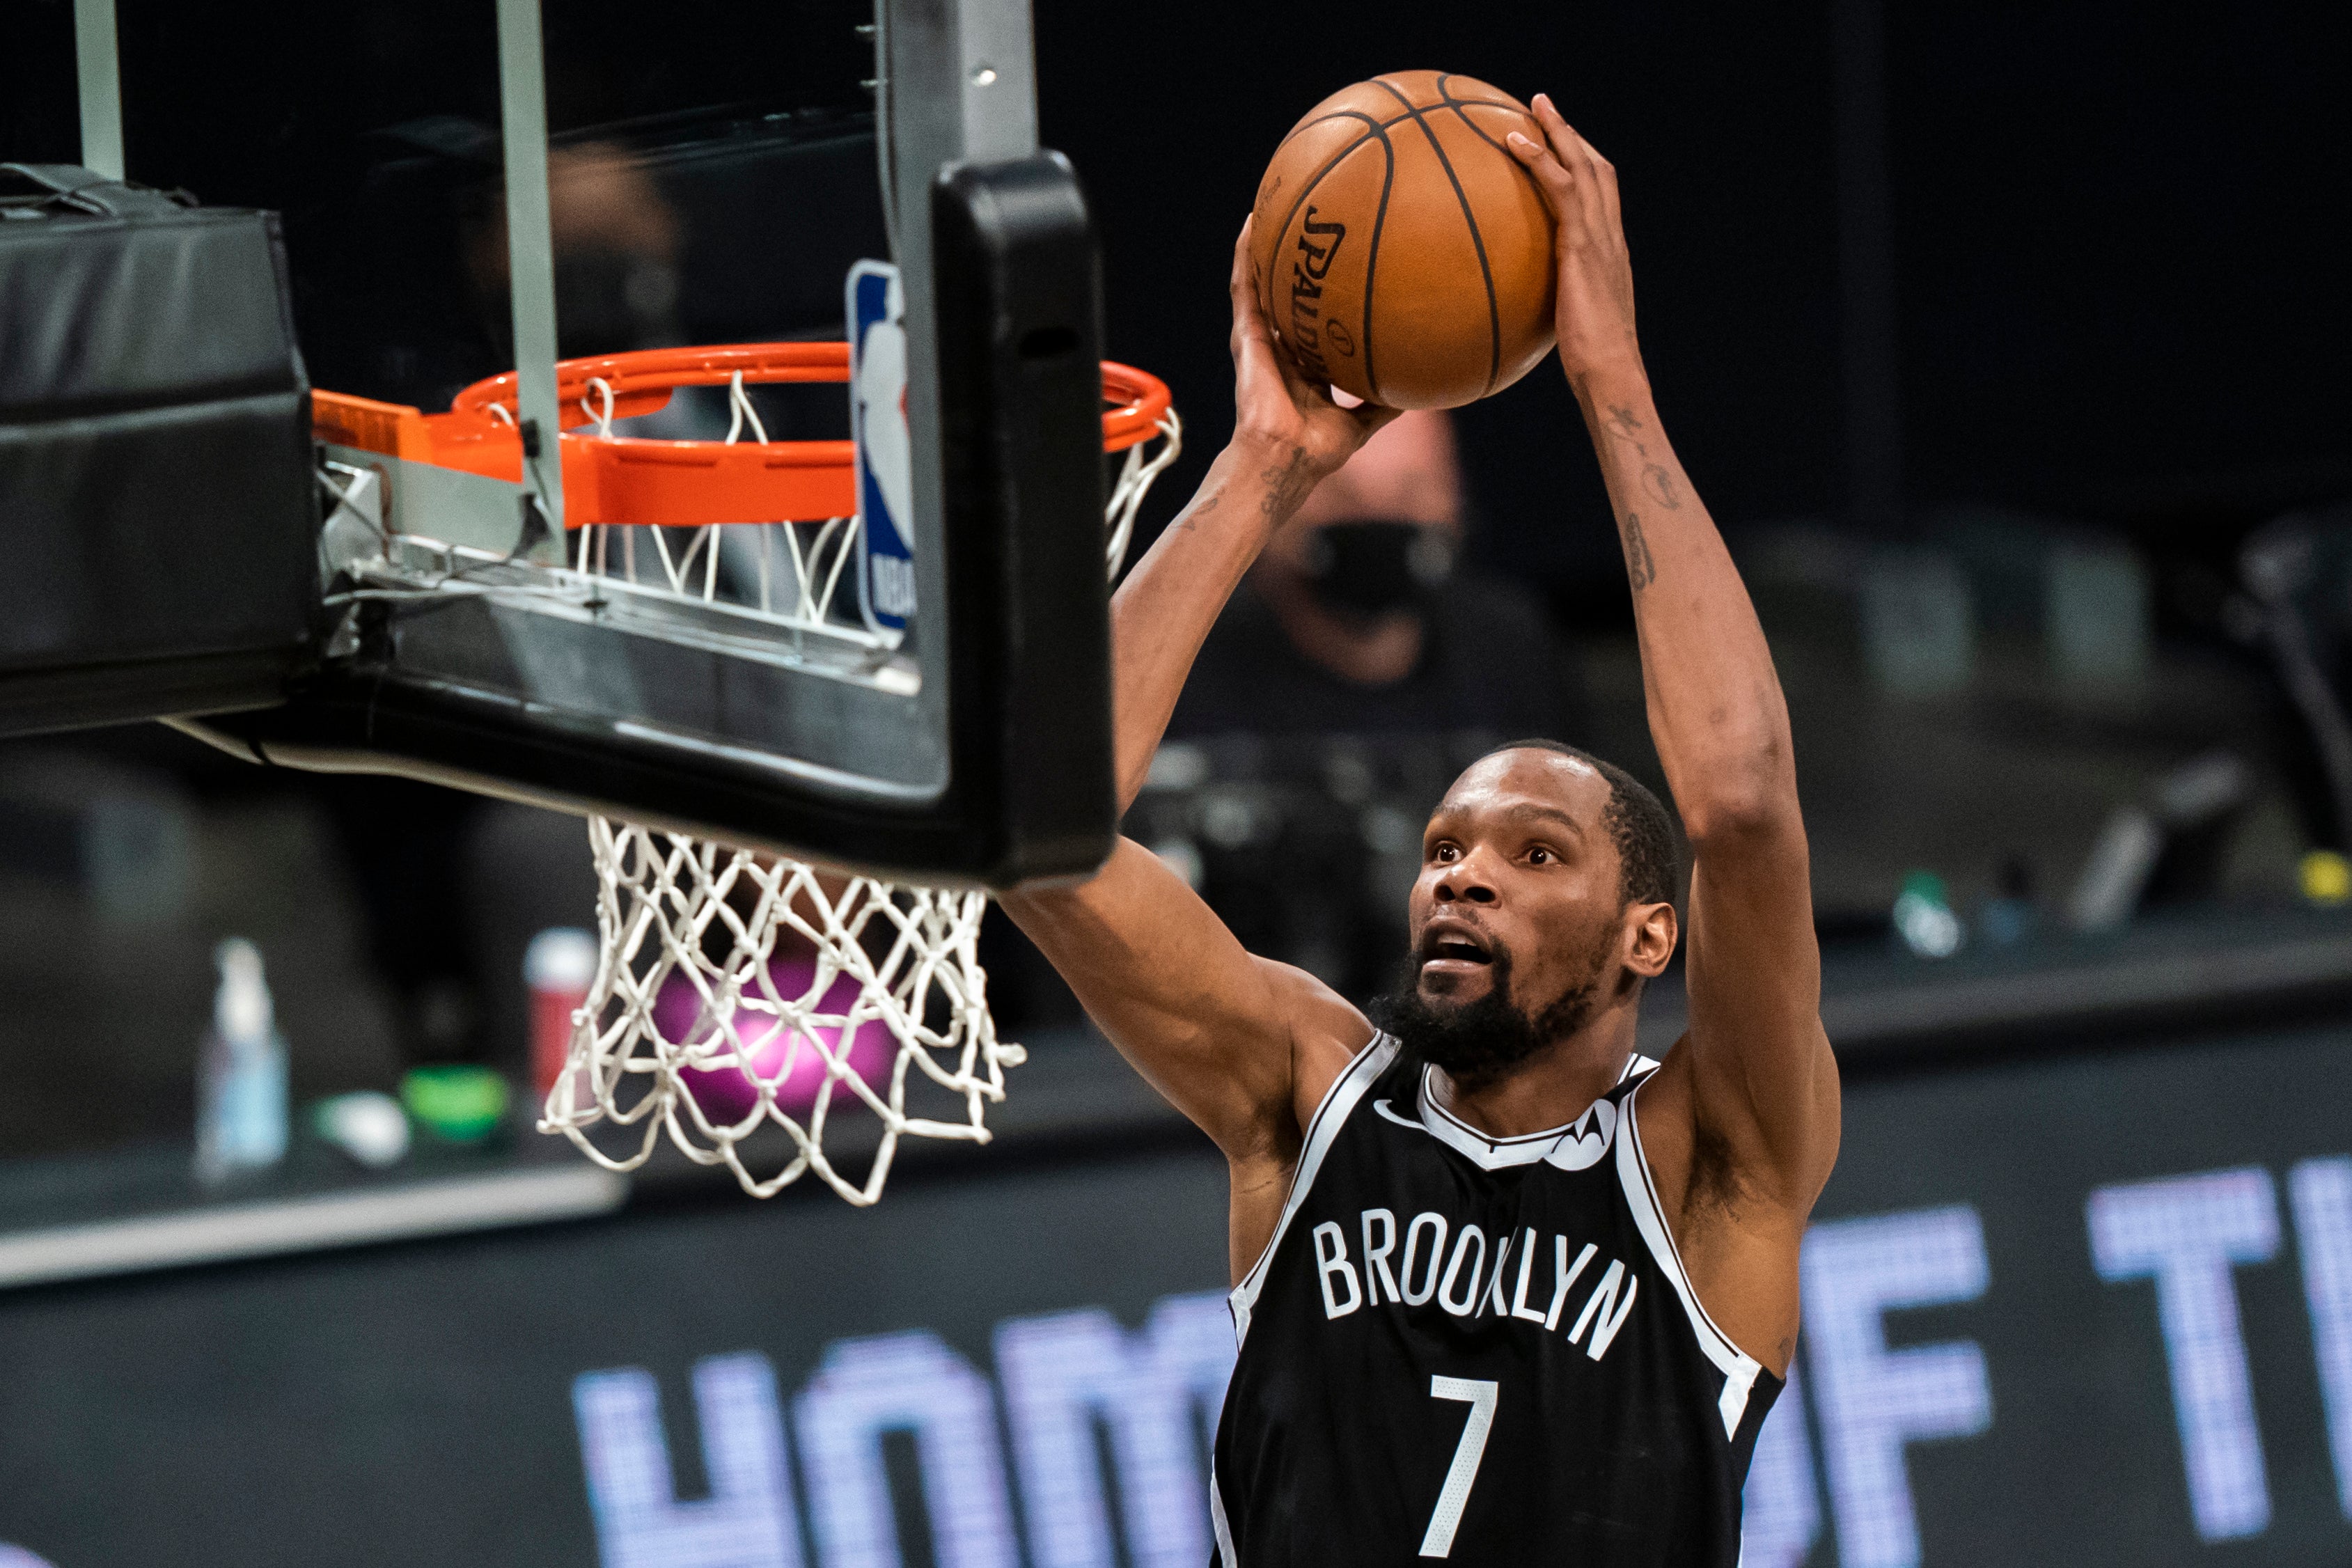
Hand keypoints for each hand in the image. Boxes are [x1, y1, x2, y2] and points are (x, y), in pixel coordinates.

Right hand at [1226, 218, 1397, 492]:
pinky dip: (1247, 253)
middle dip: (1291, 261)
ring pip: (1259, 281)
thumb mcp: (1363, 420)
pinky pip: (1245, 285)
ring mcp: (1259, 339)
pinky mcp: (1246, 334)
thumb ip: (1384, 402)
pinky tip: (1255, 221)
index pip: (1310, 323)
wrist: (1286, 457)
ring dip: (1263, 245)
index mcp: (1303, 366)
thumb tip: (1419, 387)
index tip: (1336, 268)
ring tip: (1272, 205)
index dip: (1320, 297)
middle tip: (1306, 224)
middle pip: (1283, 294)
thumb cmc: (1318, 449)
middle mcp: (1279, 348)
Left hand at [1506, 95, 1645, 391]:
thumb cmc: (1590, 366)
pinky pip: (1561, 190)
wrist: (1611, 373)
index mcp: (1610, 254)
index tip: (1561, 146)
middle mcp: (1611, 237)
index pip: (1602, 197)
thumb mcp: (1570, 329)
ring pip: (1583, 167)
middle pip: (1597, 169)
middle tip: (1543, 106)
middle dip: (1571, 135)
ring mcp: (1601, 238)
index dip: (1584, 165)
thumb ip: (1555, 309)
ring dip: (1558, 131)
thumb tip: (1520, 317)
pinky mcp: (1583, 246)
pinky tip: (1513, 142)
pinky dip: (1539, 160)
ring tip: (1532, 104)